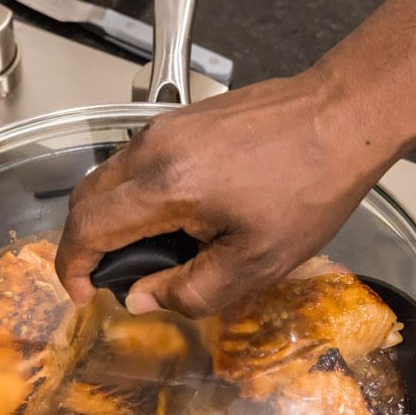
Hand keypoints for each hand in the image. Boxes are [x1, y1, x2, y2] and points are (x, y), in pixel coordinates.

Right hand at [55, 69, 402, 317]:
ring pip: (108, 177)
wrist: (343, 116)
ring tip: (145, 253)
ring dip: (109, 218)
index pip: (87, 227)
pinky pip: (135, 161)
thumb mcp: (255, 262)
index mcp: (165, 186)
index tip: (84, 294)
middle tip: (108, 278)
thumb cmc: (310, 187)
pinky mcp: (182, 119)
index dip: (72, 267)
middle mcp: (153, 148)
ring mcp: (165, 127)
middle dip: (84, 244)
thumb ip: (190, 290)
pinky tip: (171, 218)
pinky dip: (133, 195)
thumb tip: (142, 298)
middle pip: (85, 198)